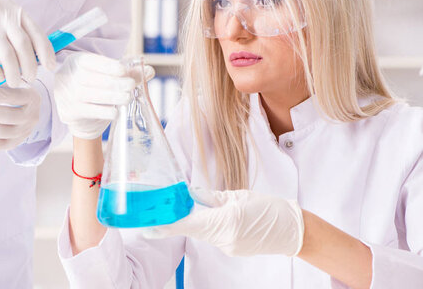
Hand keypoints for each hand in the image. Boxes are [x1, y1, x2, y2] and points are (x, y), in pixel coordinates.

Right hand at [0, 0, 56, 86]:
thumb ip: (14, 31)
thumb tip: (37, 56)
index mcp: (10, 6)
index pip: (36, 31)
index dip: (46, 52)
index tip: (50, 67)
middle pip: (24, 45)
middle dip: (30, 66)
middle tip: (30, 79)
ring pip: (8, 55)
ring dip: (14, 74)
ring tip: (14, 82)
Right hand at [54, 53, 154, 139]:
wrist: (74, 109)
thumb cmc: (94, 85)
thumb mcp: (105, 73)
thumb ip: (127, 71)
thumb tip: (149, 71)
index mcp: (78, 61)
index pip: (95, 62)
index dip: (111, 67)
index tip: (125, 72)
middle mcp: (70, 76)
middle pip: (98, 80)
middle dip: (118, 83)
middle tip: (131, 86)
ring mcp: (69, 94)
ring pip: (97, 96)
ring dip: (116, 97)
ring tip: (127, 98)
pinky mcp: (71, 111)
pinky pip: (94, 111)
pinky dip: (108, 112)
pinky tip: (116, 111)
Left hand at [145, 188, 303, 256]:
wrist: (293, 231)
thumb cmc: (269, 208)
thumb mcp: (239, 195)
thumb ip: (212, 196)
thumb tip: (191, 193)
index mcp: (226, 221)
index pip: (189, 225)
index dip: (167, 226)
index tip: (149, 227)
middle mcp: (225, 238)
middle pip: (193, 229)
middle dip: (179, 220)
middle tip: (165, 211)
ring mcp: (229, 247)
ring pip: (203, 233)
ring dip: (197, 221)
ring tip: (203, 207)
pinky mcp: (233, 250)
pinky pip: (214, 236)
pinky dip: (210, 226)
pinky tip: (219, 217)